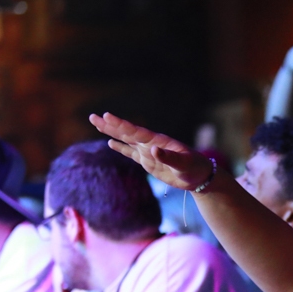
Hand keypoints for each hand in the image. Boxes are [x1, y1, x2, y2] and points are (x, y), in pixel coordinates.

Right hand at [90, 113, 211, 190]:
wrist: (199, 176)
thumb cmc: (195, 168)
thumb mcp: (184, 164)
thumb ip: (169, 157)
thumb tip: (153, 150)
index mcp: (158, 141)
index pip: (136, 131)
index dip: (121, 125)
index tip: (107, 116)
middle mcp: (150, 143)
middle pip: (127, 132)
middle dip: (110, 125)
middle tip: (93, 116)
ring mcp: (148, 152)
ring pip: (126, 140)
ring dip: (112, 133)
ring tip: (97, 123)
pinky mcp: (148, 162)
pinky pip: (131, 153)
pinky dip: (121, 148)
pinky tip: (110, 143)